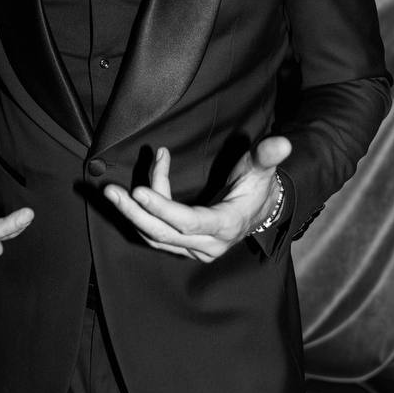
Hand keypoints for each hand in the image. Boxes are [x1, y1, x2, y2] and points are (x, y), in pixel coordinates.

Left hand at [102, 136, 290, 262]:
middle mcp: (209, 244)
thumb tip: (282, 142)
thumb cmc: (257, 187)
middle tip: (110, 191)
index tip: (138, 189)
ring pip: (156, 236)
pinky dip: (143, 216)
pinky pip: (157, 236)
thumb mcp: (261, 169)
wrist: (261, 212)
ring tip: (113, 191)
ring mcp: (196, 249)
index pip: (188, 221)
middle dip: (135, 212)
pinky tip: (132, 197)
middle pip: (164, 233)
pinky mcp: (186, 248)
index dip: (162, 207)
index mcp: (226, 225)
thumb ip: (266, 156)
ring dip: (133, 214)